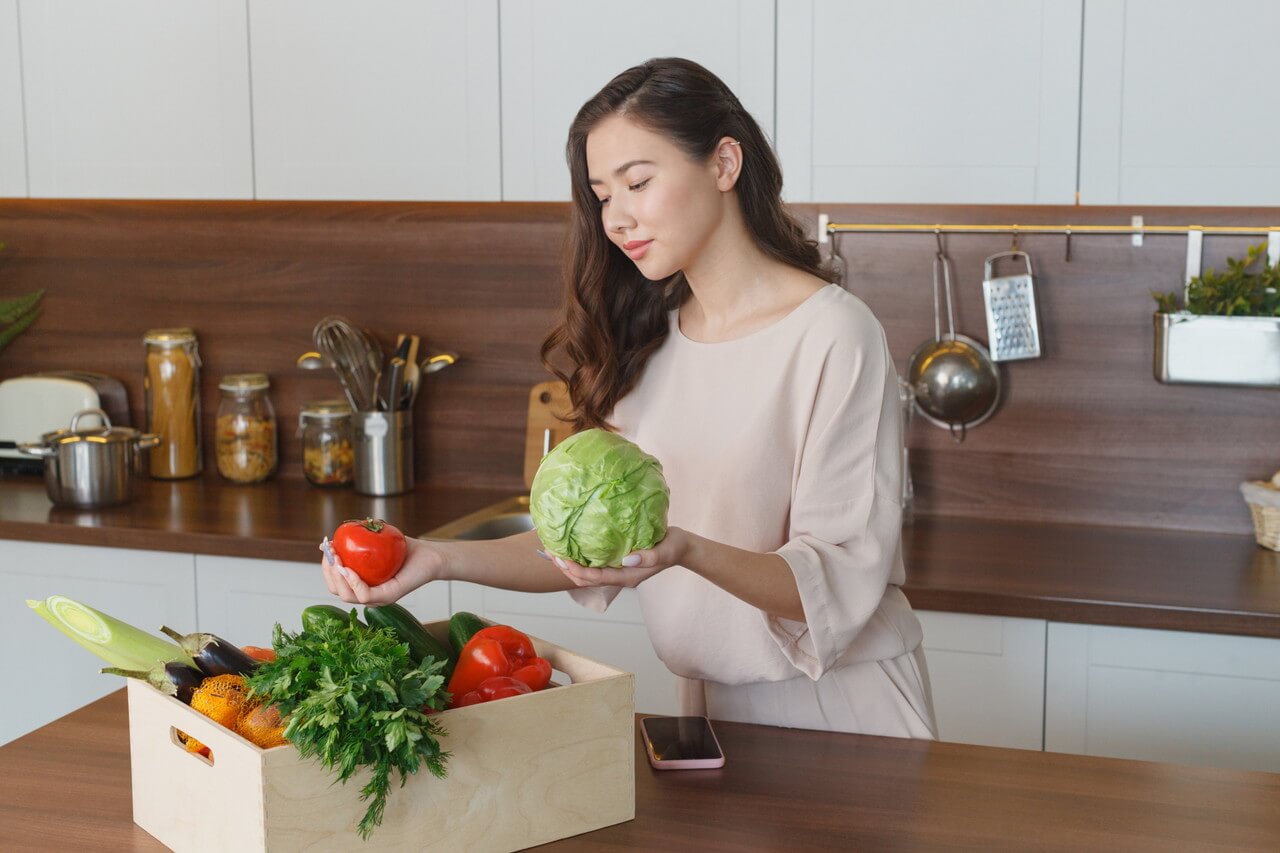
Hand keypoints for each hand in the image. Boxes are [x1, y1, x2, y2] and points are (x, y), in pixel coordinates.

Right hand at [320, 536, 441, 605]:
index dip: (326, 567)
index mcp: (362, 585)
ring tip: (337, 559)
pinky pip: (364, 595)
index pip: (335, 582)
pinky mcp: (388, 597)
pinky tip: (350, 569)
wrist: (430, 555)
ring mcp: (378, 598)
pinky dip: (353, 583)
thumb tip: (335, 536)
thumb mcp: (377, 540)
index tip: (326, 547)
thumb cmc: (406, 550)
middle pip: (337, 590)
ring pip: (347, 596)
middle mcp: (368, 595)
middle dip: (328, 571)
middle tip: (330, 552)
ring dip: (337, 577)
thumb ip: (358, 539)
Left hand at [550, 526, 691, 588]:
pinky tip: (573, 547)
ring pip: (588, 574)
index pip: (596, 577)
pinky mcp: (618, 562)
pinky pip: (595, 564)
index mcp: (627, 577)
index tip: (562, 560)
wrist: (682, 548)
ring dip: (570, 566)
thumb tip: (627, 559)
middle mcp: (619, 576)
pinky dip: (581, 559)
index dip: (576, 570)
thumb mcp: (665, 551)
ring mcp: (618, 570)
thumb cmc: (674, 548)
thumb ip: (648, 556)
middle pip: (586, 580)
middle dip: (566, 570)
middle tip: (550, 555)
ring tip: (555, 553)